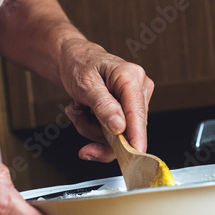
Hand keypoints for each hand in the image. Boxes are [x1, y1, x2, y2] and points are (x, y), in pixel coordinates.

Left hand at [57, 38, 153, 161]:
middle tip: (76, 116)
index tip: (134, 155)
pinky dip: (94, 128)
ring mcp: (135, 101)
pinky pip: (114, 134)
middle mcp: (139, 89)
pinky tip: (84, 112)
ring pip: (118, 135)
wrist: (74, 58)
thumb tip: (119, 127)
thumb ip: (102, 105)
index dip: (136, 137)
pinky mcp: (129, 111)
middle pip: (128, 129)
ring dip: (91, 129)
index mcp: (131, 77)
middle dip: (97, 131)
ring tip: (78, 109)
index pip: (137, 114)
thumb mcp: (85, 83)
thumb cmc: (79, 64)